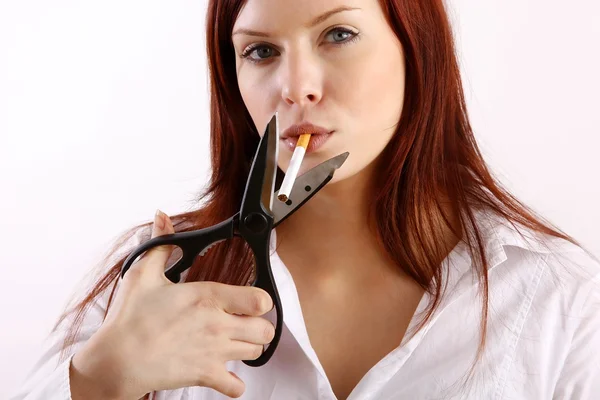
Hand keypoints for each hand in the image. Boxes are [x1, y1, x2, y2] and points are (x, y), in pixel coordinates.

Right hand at [70, 210, 274, 398]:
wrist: (116, 359)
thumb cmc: (129, 318)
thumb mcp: (143, 273)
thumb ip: (161, 243)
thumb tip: (162, 217)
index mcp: (208, 298)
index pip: (260, 300)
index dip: (260, 299)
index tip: (250, 299)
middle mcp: (218, 325)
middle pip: (266, 330)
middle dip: (260, 325)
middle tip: (246, 322)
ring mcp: (214, 352)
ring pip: (255, 353)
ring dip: (249, 347)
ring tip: (233, 341)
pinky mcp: (205, 375)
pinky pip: (236, 387)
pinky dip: (234, 382)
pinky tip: (225, 371)